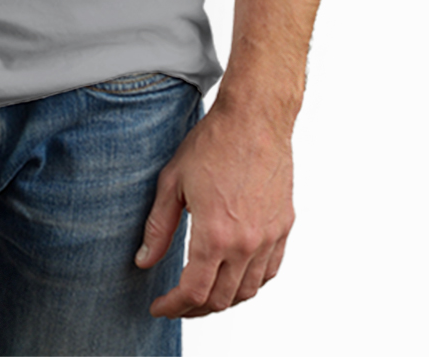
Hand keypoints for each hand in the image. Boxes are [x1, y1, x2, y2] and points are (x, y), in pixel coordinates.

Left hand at [134, 99, 294, 316]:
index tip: (159, 306)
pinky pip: (270, 271)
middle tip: (176, 302)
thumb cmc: (212, 143)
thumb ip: (158, 227)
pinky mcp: (284, 227)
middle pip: (221, 299)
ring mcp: (269, 238)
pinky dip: (250, 283)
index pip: (194, 292)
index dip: (173, 306)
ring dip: (223, 299)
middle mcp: (246, 244)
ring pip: (248, 291)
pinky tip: (234, 276)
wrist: (254, 119)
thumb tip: (144, 261)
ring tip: (202, 293)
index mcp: (215, 235)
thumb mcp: (172, 182)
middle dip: (194, 309)